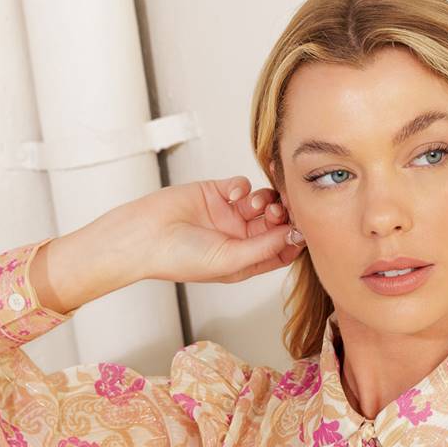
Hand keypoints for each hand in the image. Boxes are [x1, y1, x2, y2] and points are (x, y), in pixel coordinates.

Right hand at [125, 175, 304, 285]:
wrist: (144, 237)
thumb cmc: (181, 259)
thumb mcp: (231, 260)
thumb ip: (265, 247)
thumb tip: (296, 235)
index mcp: (245, 261)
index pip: (281, 251)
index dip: (295, 239)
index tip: (303, 228)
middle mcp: (240, 239)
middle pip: (276, 224)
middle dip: (283, 216)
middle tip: (281, 212)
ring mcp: (228, 215)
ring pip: (262, 202)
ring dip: (266, 200)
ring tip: (258, 204)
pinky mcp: (215, 193)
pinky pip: (240, 185)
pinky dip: (242, 186)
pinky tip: (233, 194)